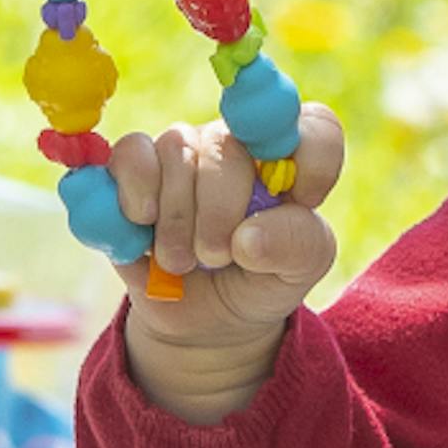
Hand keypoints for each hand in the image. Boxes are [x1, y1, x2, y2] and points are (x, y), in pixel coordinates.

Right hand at [95, 111, 348, 421]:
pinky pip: (131, 153)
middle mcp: (239, 141)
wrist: (202, 320)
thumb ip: (295, 245)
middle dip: (220, 212)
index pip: (316, 128)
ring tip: (180, 260)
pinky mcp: (137, 166)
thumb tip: (247, 237)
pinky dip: (134, 193)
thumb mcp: (297, 271)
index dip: (311, 160)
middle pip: (229, 145)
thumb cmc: (260, 280)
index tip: (300, 203)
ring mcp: (186, 149)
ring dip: (177, 218)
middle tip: (216, 256)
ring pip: (177, 149)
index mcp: (292, 159)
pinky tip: (142, 226)